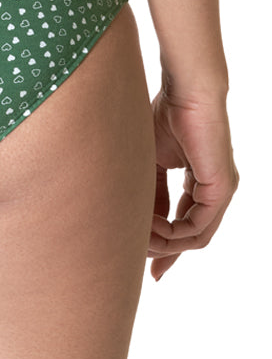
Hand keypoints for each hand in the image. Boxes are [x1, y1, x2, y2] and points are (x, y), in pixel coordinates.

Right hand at [148, 79, 237, 280]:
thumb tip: (137, 219)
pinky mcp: (221, 188)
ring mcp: (221, 191)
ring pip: (197, 236)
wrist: (186, 91)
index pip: (184, 221)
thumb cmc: (166, 114)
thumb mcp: (150, 160)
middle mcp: (216, 191)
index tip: (139, 254)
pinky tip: (153, 230)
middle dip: (166, 253)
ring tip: (138, 243)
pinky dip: (174, 234)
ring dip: (166, 245)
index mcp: (202, 182)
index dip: (163, 241)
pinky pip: (199, 226)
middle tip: (144, 267)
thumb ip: (149, 190)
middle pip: (193, 236)